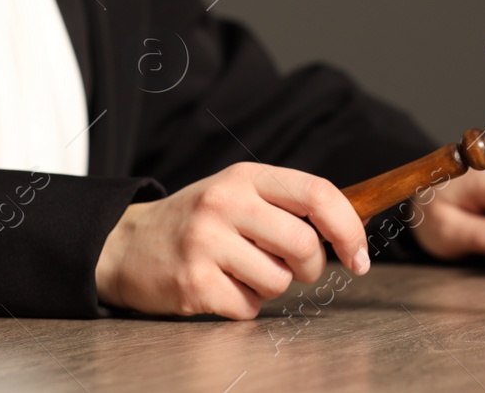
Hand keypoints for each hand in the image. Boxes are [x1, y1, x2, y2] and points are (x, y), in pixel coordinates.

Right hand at [94, 162, 369, 319]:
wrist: (125, 244)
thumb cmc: (197, 221)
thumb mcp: (237, 193)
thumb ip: (286, 204)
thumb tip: (346, 231)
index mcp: (245, 177)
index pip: (317, 193)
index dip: (348, 227)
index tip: (359, 256)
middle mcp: (226, 202)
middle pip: (305, 244)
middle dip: (309, 267)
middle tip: (291, 268)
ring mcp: (206, 242)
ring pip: (279, 281)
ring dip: (270, 287)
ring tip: (241, 272)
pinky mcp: (193, 282)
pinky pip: (249, 307)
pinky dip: (243, 306)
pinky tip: (220, 287)